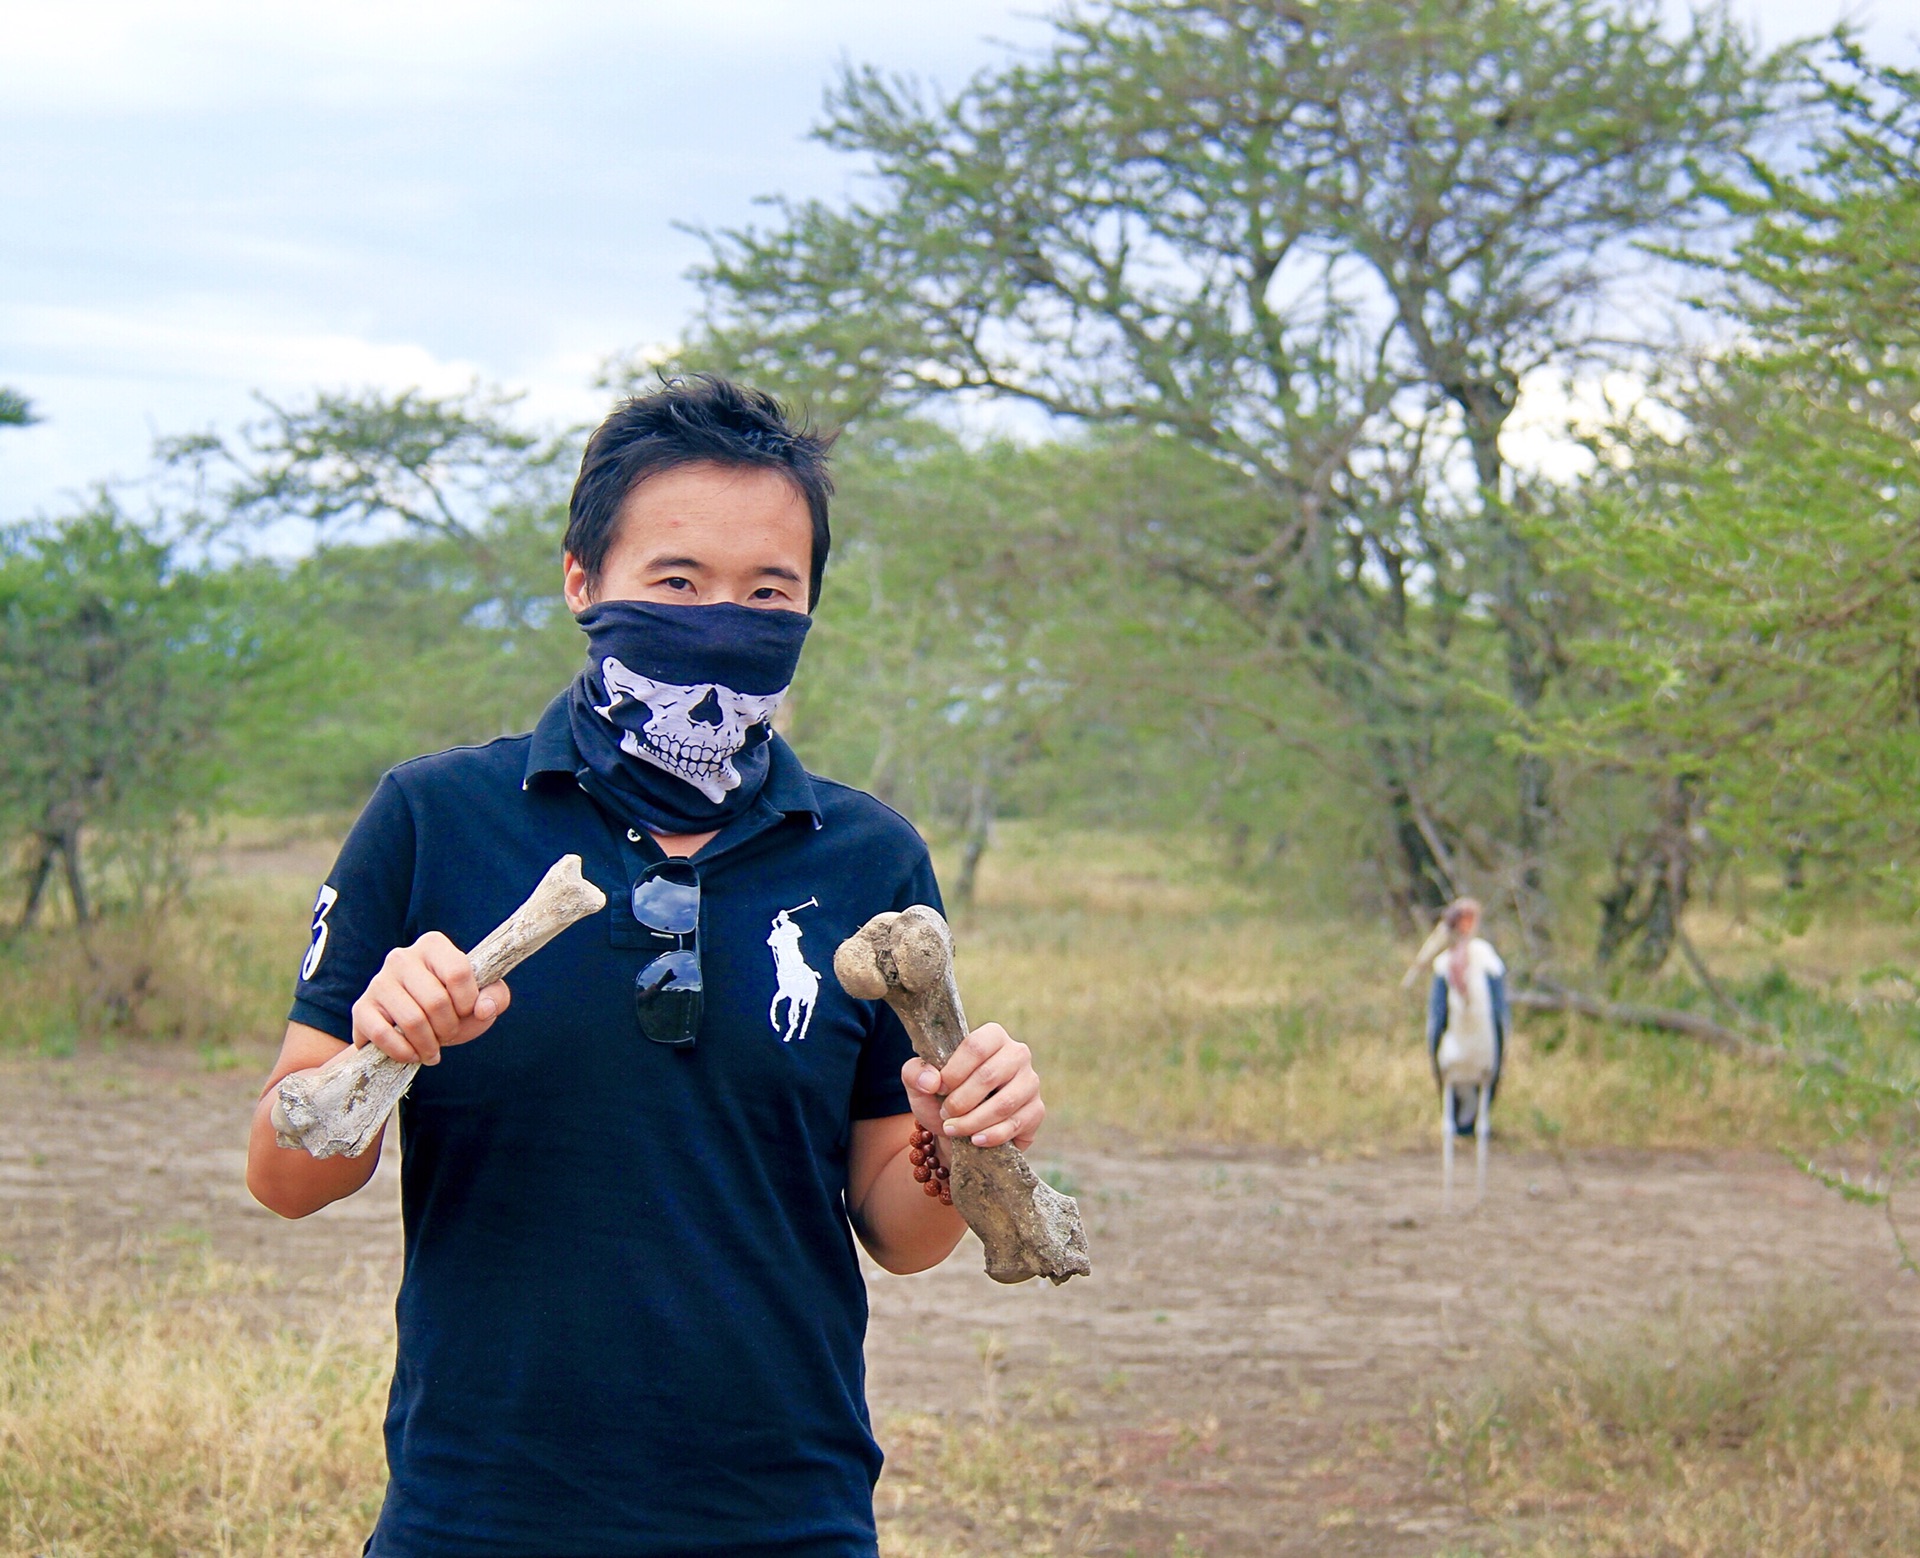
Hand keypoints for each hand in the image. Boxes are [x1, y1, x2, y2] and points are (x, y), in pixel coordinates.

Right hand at [352, 932, 509, 1065]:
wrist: (411, 1029)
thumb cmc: (451, 1008)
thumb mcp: (481, 999)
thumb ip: (495, 998)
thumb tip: (483, 1008)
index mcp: (433, 945)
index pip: (458, 972)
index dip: (468, 1001)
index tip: (467, 1012)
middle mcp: (401, 957)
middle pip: (436, 1001)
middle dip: (449, 1028)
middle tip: (448, 1035)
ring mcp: (378, 981)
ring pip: (412, 1020)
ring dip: (429, 1044)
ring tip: (432, 1049)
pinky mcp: (362, 1008)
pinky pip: (384, 1035)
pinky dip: (404, 1052)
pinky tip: (413, 1054)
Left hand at [900, 1022, 1045, 1151]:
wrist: (958, 1132)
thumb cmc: (941, 1098)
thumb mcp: (920, 1084)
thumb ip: (915, 1073)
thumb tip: (932, 1080)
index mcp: (992, 1036)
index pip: (976, 1046)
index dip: (954, 1070)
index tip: (939, 1088)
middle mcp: (1017, 1054)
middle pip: (990, 1075)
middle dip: (961, 1101)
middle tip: (945, 1114)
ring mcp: (1031, 1082)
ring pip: (1004, 1103)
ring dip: (973, 1122)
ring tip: (953, 1129)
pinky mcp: (1036, 1111)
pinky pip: (1016, 1125)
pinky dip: (991, 1136)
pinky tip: (975, 1140)